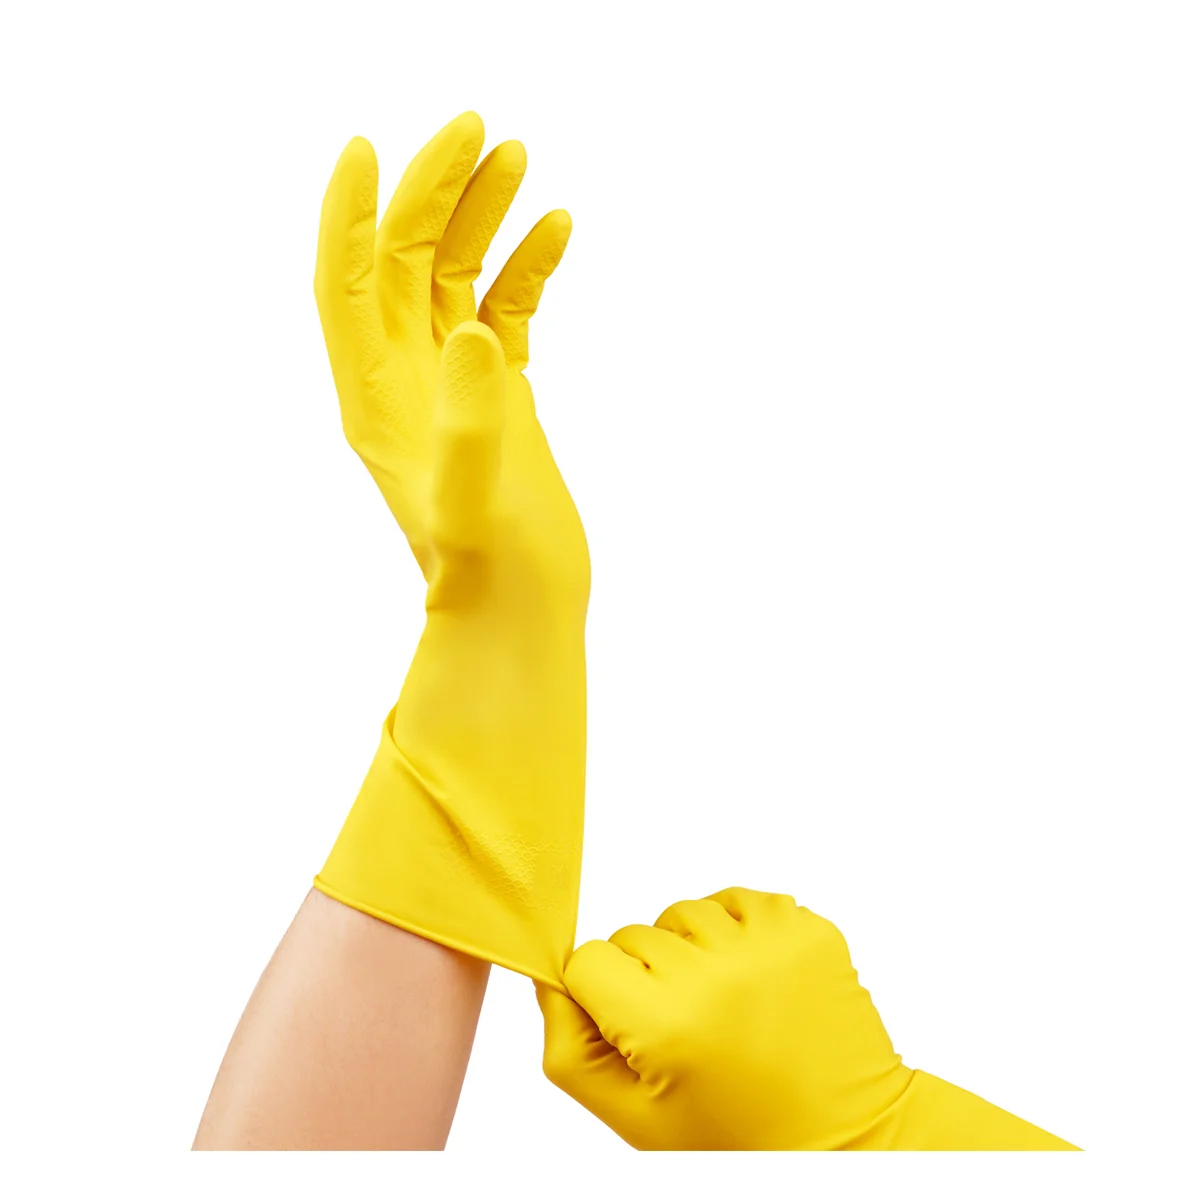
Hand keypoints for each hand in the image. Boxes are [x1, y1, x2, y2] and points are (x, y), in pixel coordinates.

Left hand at [313, 110, 586, 602]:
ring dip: (480, 215)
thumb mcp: (471, 509)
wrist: (522, 610)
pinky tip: (556, 230)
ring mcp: (453, 383)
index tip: (368, 148)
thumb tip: (471, 326)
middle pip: (403, 263)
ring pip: (454, 276)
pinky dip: (525, 267)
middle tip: (478, 130)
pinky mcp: (499, 394)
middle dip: (433, 192)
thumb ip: (467, 424)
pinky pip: (503, 309)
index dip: (349, 217)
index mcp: (374, 400)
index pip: (343, 287)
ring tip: (519, 159)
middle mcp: (404, 381)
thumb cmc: (490, 576)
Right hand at [538, 888, 909, 1147]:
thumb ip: (571, 1049)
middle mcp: (717, 973)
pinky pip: (739, 900)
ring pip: (685, 912)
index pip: (587, 960)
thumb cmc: (733, 1138)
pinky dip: (736, 931)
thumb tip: (550, 980)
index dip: (602, 996)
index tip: (634, 1028)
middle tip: (688, 1029)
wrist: (845, 1140)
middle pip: (634, 933)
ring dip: (691, 948)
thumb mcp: (633, 1117)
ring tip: (722, 1004)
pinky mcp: (808, 928)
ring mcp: (769, 945)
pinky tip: (753, 982)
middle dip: (647, 976)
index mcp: (666, 1023)